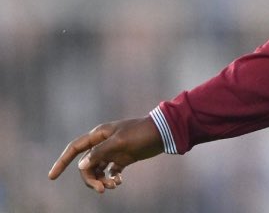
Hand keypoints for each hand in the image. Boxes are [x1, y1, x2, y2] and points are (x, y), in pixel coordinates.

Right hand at [48, 116, 164, 192]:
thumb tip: (81, 166)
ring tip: (114, 185)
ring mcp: (113, 151)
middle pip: (86, 165)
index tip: (52, 177)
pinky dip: (111, 179)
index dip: (61, 161)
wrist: (163, 133)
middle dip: (90, 179)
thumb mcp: (119, 142)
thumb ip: (100, 153)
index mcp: (99, 135)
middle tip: (102, 189)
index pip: (74, 148)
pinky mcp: (123, 158)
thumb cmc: (141, 133)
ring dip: (101, 180)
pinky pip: (110, 172)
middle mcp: (103, 143)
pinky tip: (119, 182)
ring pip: (97, 170)